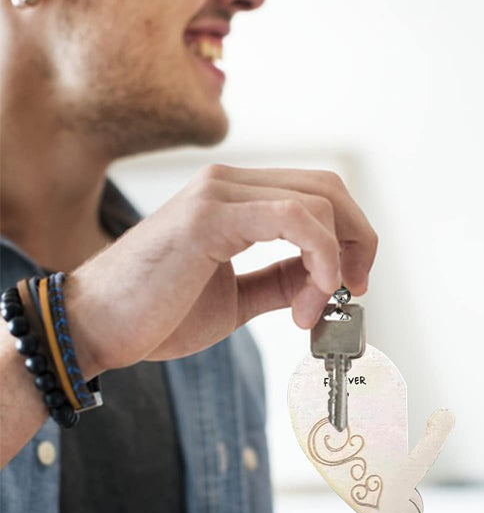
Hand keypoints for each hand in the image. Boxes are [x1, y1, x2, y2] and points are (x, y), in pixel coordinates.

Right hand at [65, 166, 376, 374]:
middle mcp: (228, 184)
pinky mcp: (210, 216)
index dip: (350, 236)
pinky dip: (319, 257)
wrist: (96, 328)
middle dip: (357, 241)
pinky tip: (310, 297)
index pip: (316, 194)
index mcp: (234, 198)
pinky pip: (294, 219)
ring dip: (334, 262)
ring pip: (318, 201)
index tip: (351, 285)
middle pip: (328, 189)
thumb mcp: (239, 297)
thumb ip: (281, 280)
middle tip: (352, 291)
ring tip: (311, 310)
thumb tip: (323, 278)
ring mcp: (218, 194)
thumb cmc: (158, 314)